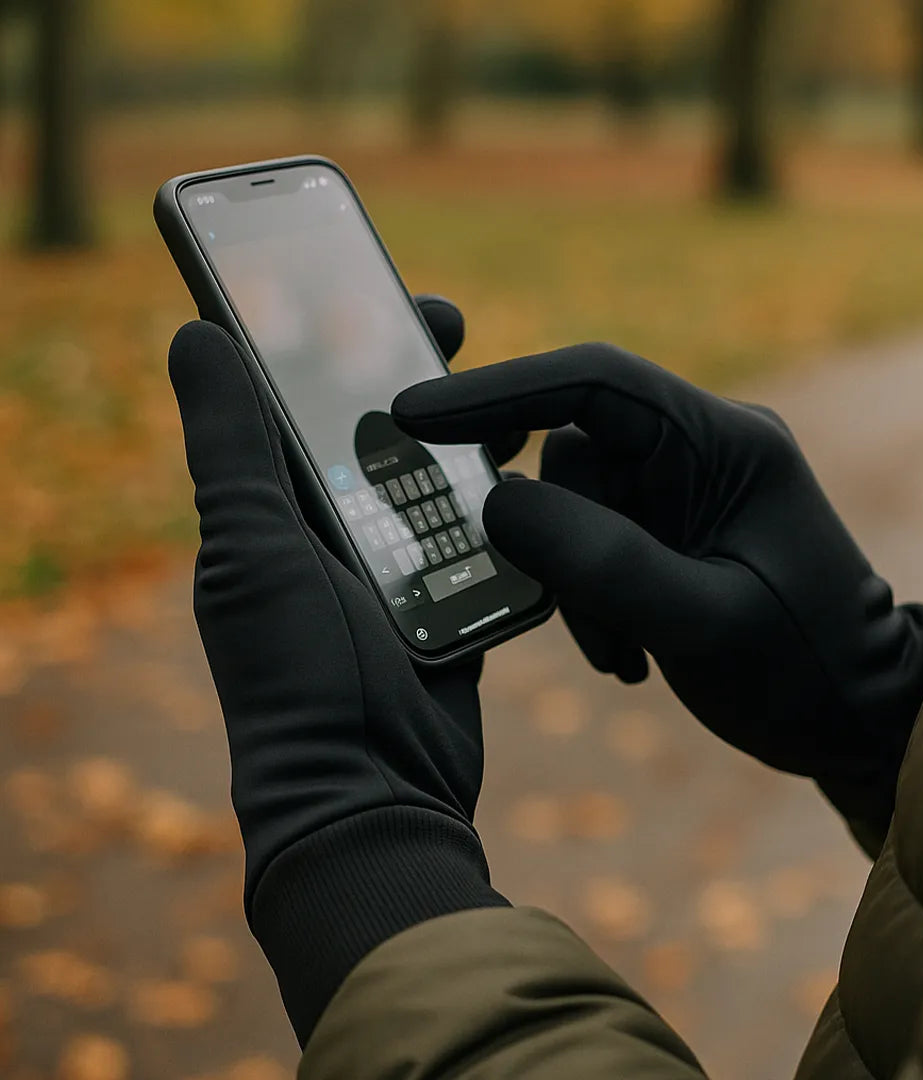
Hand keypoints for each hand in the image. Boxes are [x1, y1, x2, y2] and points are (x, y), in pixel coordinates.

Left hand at [167, 296, 504, 1044]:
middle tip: (451, 322)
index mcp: (271, 511)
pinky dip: (492, 501)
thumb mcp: (253, 548)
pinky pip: (471, 535)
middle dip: (407, 372)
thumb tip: (193, 333)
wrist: (370, 788)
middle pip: (370, 428)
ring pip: (428, 477)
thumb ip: (230, 446)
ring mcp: (388, 569)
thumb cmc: (298, 671)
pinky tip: (528, 469)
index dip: (325, 337)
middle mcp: (325, 533)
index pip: (294, 401)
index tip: (367, 283)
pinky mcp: (444, 602)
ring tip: (505, 395)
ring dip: (461, 432)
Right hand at [393, 344, 922, 836]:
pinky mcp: (667, 530)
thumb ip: (603, 562)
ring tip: (625, 653)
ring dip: (577, 584)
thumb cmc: (805, 669)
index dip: (499, 389)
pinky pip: (589, 541)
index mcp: (725, 443)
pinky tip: (629, 650)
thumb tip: (498, 504)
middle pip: (573, 454)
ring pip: (572, 507)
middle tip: (593, 621)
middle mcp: (700, 449)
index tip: (414, 412)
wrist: (858, 717)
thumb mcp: (706, 623)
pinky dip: (588, 596)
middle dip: (560, 540)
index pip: (595, 382)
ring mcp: (682, 489)